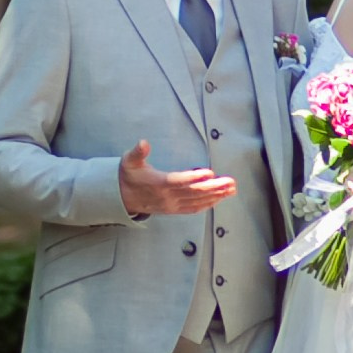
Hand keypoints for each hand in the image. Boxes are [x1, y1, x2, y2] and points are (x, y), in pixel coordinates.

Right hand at [119, 139, 235, 216]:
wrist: (122, 198)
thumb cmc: (129, 176)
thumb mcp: (129, 161)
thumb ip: (137, 152)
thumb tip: (143, 142)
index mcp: (159, 183)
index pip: (180, 181)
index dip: (194, 177)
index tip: (210, 172)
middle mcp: (168, 196)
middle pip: (194, 193)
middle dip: (214, 188)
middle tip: (230, 182)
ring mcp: (172, 205)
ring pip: (197, 201)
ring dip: (216, 196)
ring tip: (231, 189)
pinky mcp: (174, 210)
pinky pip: (193, 208)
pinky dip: (208, 204)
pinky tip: (219, 199)